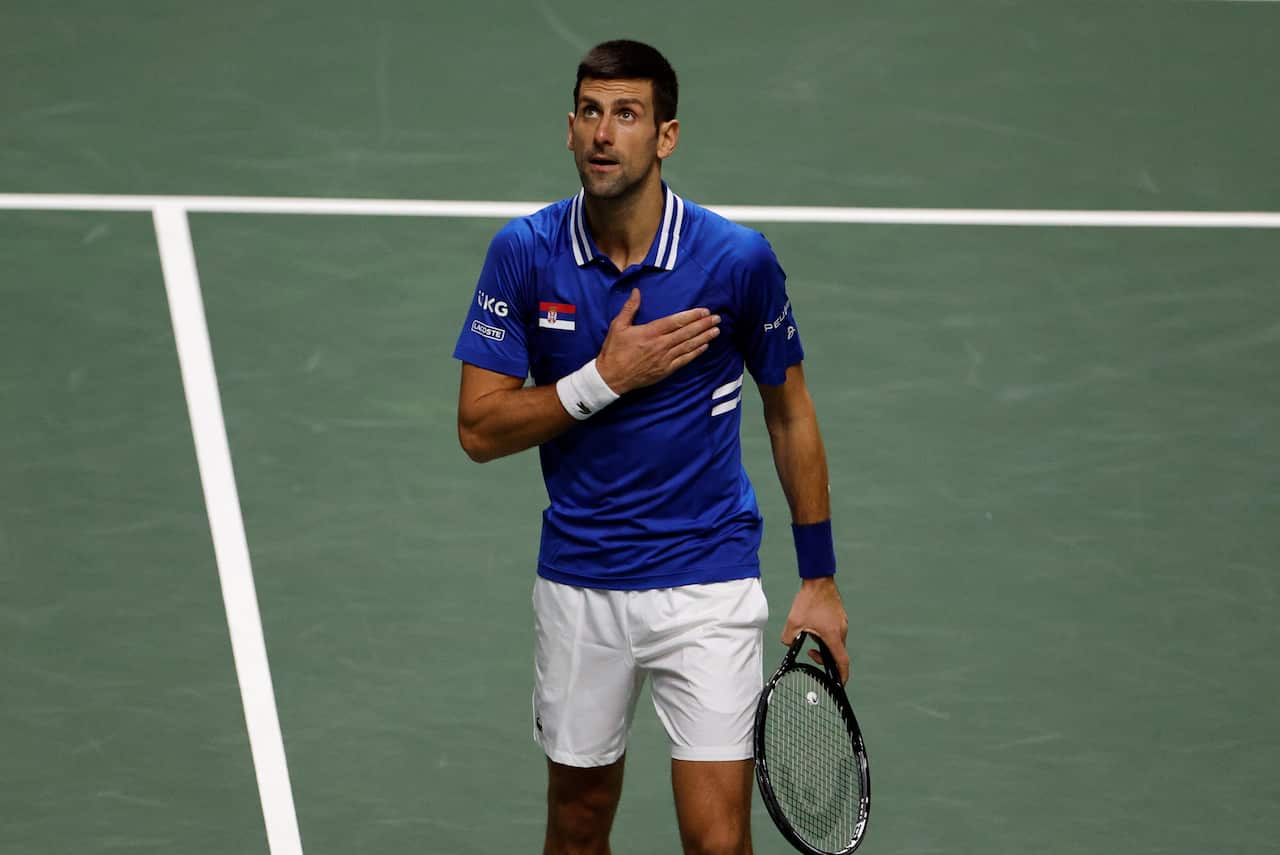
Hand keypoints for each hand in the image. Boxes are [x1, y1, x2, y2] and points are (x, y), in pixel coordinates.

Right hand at [595, 288, 720, 394]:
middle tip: (717, 318)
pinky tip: (705, 346)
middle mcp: (660, 345)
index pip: (676, 322)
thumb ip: (629, 308)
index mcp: (650, 332)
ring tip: (716, 330)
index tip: (704, 311)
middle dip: (703, 325)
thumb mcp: (617, 326)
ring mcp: (664, 359)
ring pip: (688, 346)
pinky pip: (684, 360)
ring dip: (704, 338)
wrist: (611, 377)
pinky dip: (695, 353)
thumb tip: (637, 291)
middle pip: (686, 333)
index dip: (692, 316)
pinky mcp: (665, 370)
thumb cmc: (613, 351)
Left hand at [781, 576, 849, 683]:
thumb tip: (788, 645)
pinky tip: (814, 625)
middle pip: (837, 652)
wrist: (818, 580)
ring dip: (823, 643)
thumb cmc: (808, 600)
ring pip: (835, 641)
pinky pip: (835, 630)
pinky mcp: (840, 616)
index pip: (842, 661)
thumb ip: (788, 639)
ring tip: (810, 634)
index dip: (842, 675)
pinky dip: (826, 634)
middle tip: (810, 652)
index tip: (840, 683)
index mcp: (833, 636)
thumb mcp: (793, 622)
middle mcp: (842, 630)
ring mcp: (843, 622)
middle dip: (824, 657)